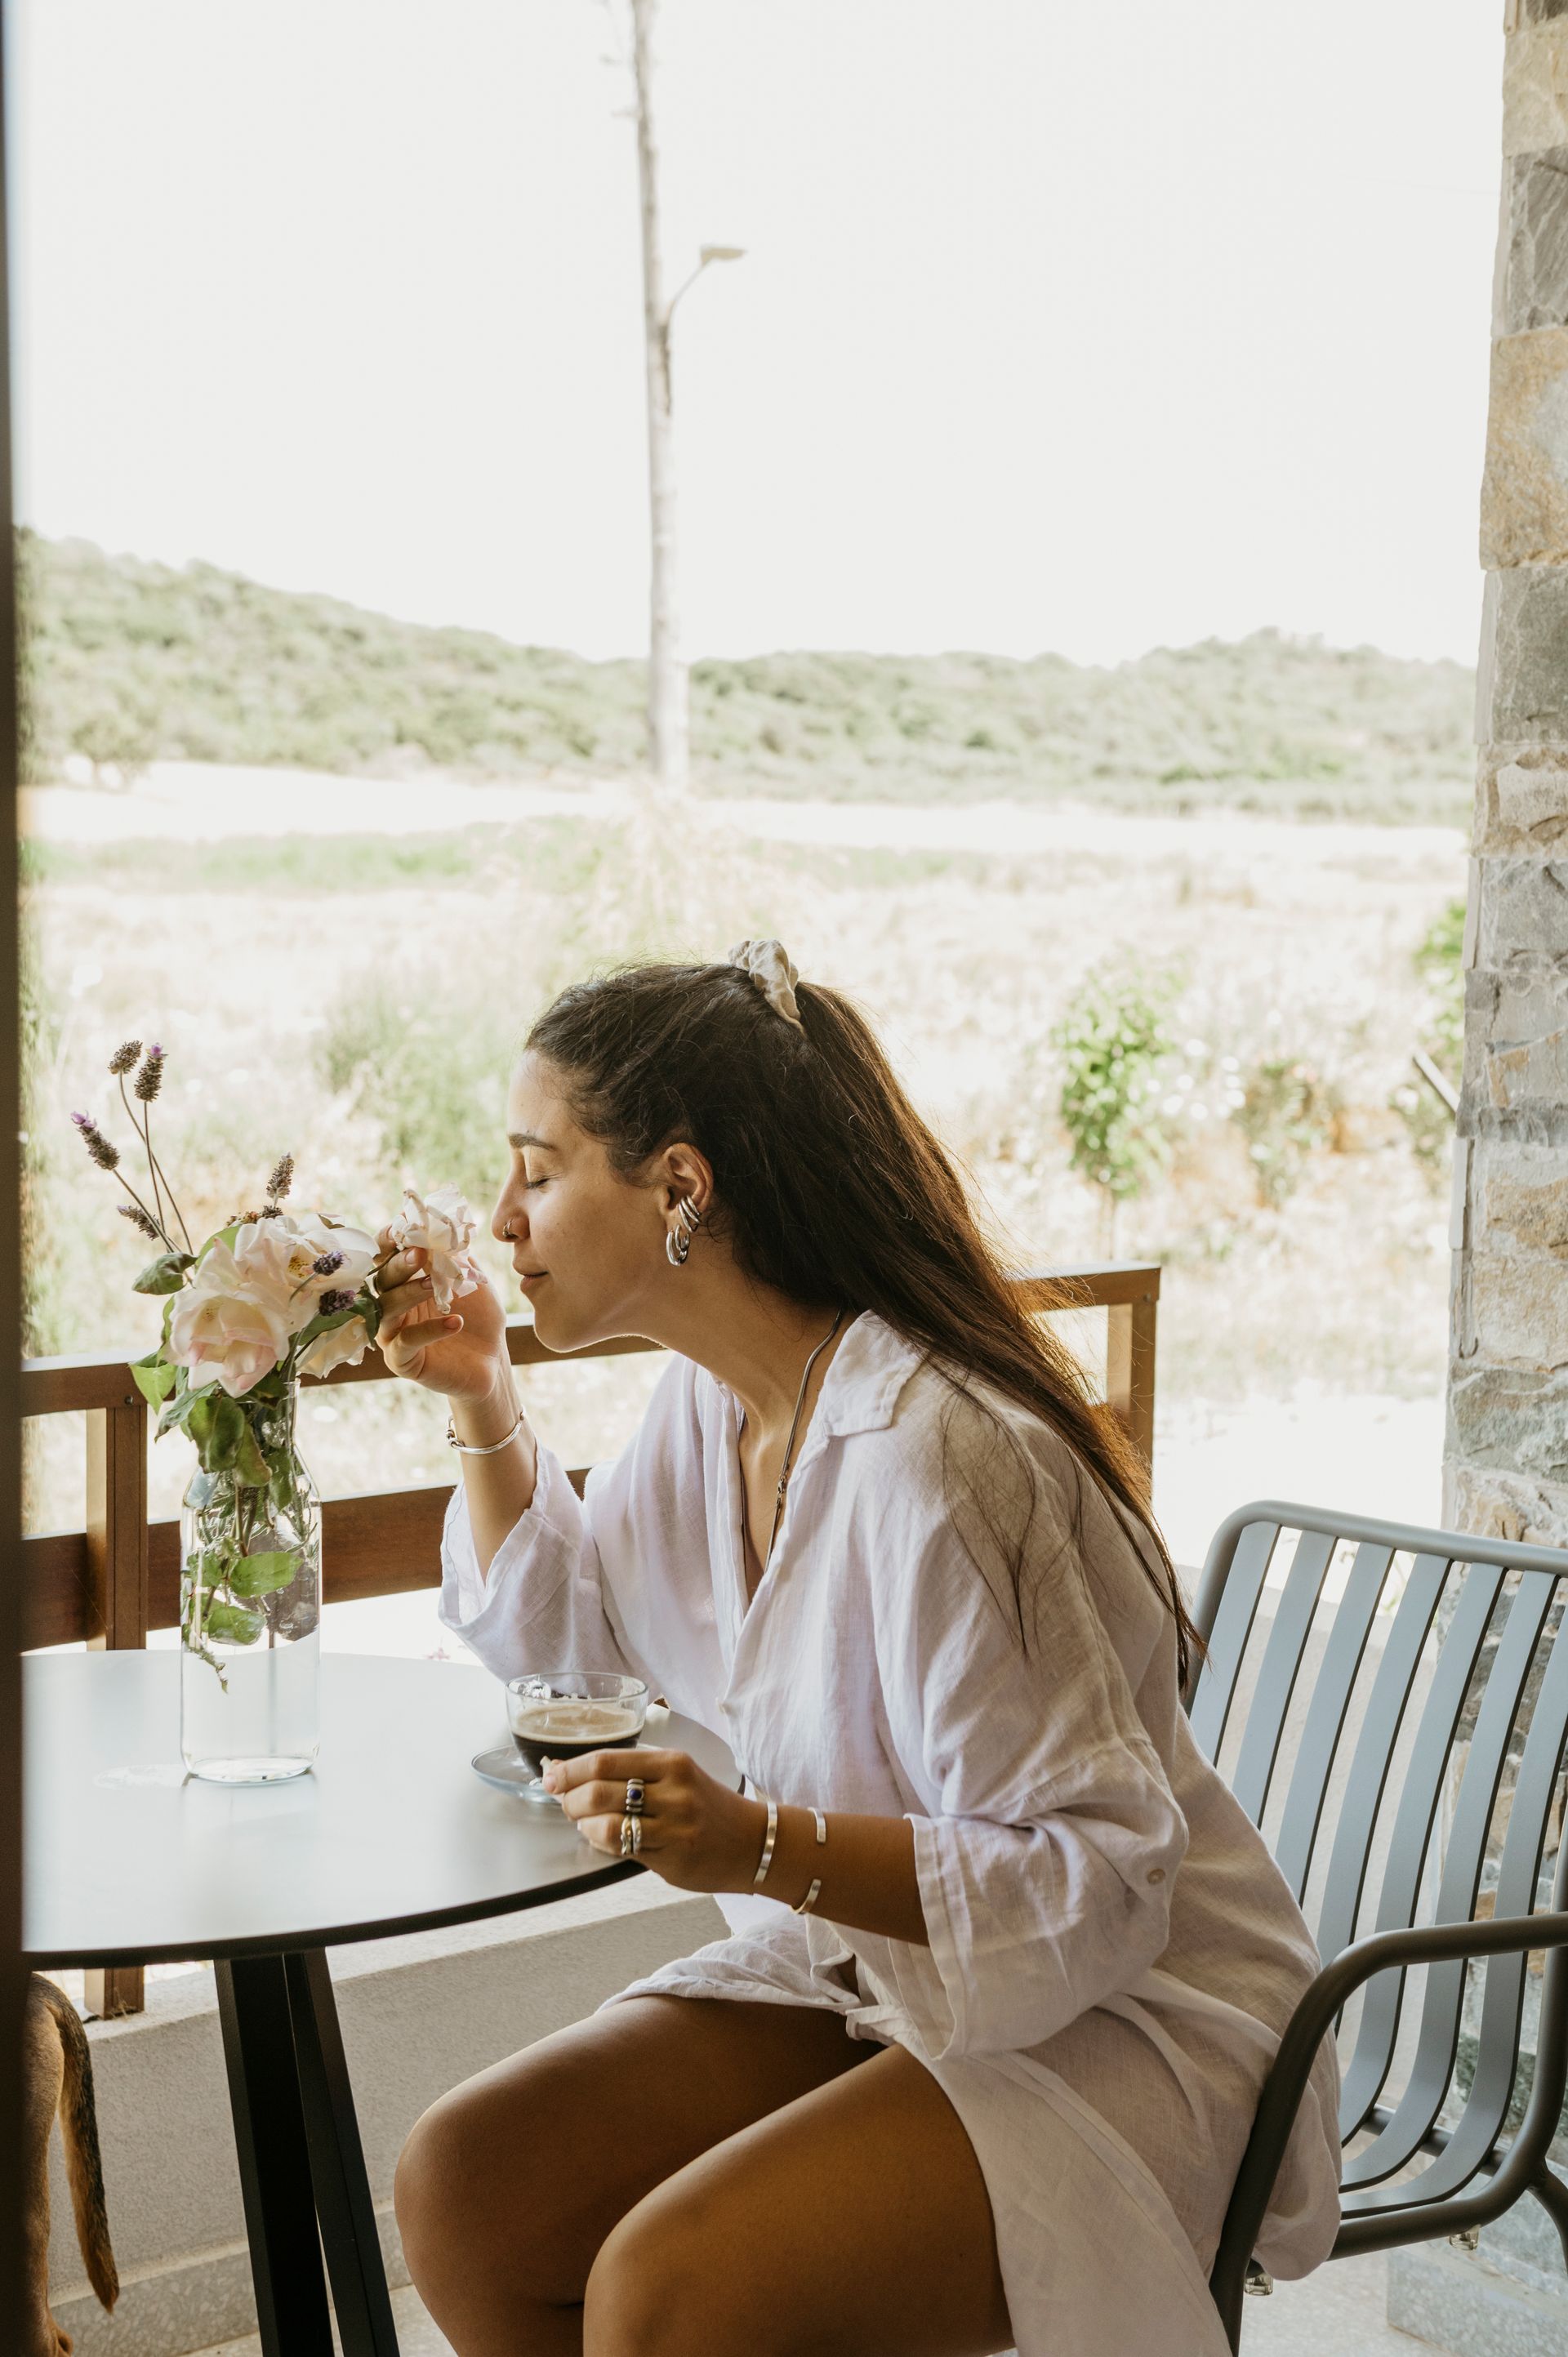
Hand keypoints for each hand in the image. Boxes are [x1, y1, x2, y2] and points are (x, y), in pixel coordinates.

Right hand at [373, 1233, 507, 1401]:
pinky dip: (429, 1330)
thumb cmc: (480, 1317)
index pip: (387, 1257)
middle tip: (419, 1253)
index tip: (402, 1223)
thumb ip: (456, 1257)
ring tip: (435, 1285)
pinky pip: (406, 1342)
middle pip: (383, 1280)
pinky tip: (456, 1321)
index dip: (390, 1240)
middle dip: (399, 1265)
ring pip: (387, 1310)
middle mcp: (392, 1307)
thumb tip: (441, 1227)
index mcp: (406, 1283)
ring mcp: (393, 1335)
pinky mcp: (401, 1361)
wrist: (492, 1361)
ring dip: (409, 1293)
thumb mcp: (472, 1281)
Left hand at [544, 1747, 767, 1894]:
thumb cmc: (707, 1807)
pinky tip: (602, 1838)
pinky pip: (620, 1848)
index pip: (606, 1760)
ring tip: (584, 1823)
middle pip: (598, 1790)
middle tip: (566, 1803)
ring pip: (604, 1824)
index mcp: (672, 1762)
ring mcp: (674, 1826)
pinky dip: (601, 1842)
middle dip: (570, 1799)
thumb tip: (570, 1771)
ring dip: (582, 1824)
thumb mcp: (677, 1775)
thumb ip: (631, 1773)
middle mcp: (674, 1791)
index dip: (569, 1770)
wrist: (753, 1843)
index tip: (550, 1776)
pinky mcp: (672, 1857)